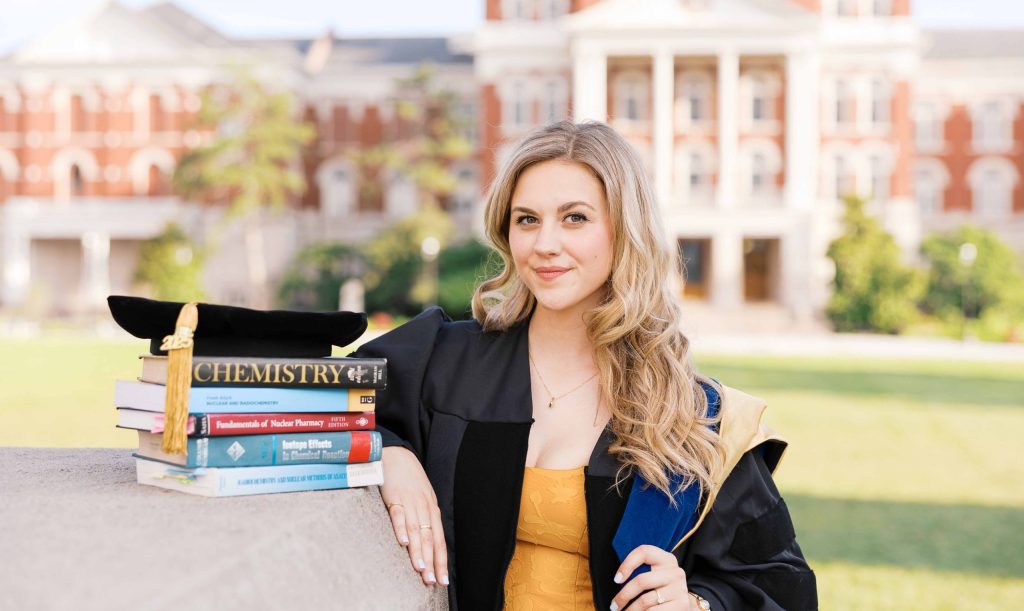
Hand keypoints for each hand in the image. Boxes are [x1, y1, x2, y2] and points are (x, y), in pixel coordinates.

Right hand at [379, 446, 448, 586]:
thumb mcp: (422, 499)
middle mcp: (424, 508)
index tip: (442, 580)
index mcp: (432, 510)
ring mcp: (410, 502)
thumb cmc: (410, 480)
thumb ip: (424, 519)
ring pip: (416, 530)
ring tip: (420, 568)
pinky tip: (403, 542)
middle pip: (429, 538)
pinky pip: (399, 514)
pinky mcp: (395, 496)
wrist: (397, 456)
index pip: (439, 540)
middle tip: (431, 580)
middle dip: (431, 561)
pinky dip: (401, 528)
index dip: (441, 561)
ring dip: (418, 550)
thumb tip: (427, 543)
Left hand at [610, 544, 693, 609]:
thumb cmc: (661, 588)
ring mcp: (679, 588)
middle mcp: (675, 572)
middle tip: (614, 605)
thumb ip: (642, 570)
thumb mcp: (655, 574)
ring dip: (630, 610)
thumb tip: (618, 578)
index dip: (627, 564)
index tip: (616, 579)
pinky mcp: (681, 604)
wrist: (683, 604)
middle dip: (623, 596)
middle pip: (641, 580)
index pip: (644, 552)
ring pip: (645, 601)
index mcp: (666, 559)